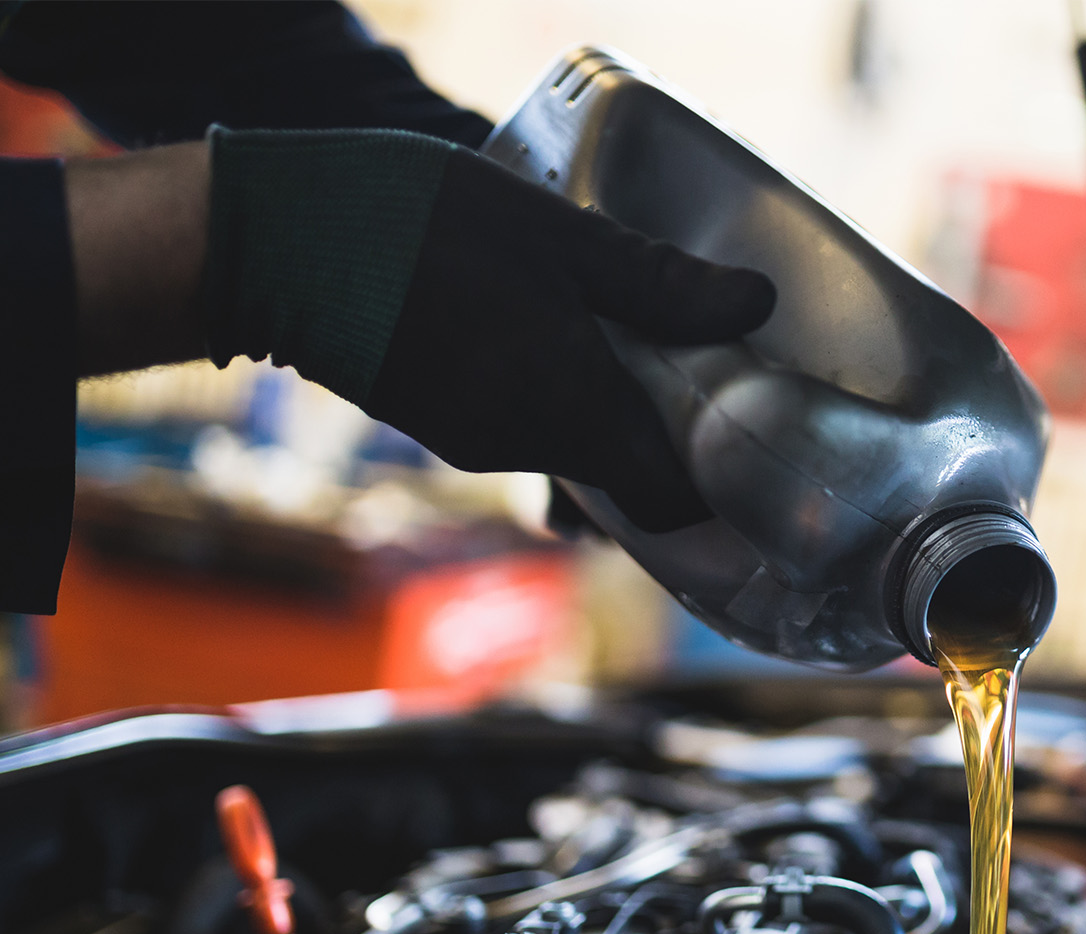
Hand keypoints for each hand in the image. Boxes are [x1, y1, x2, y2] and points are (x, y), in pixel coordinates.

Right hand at [207, 129, 775, 530]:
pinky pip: (524, 430)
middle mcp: (527, 447)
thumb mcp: (558, 236)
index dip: (710, 481)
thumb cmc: (421, 228)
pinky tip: (544, 331)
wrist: (280, 246)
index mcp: (572, 410)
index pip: (668, 501)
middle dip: (662, 432)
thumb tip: (753, 304)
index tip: (736, 433)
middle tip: (687, 361)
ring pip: (573, 449)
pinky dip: (552, 398)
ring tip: (614, 331)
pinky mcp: (442, 425)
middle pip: (624, 477)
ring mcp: (477, 443)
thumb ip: (657, 282)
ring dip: (604, 408)